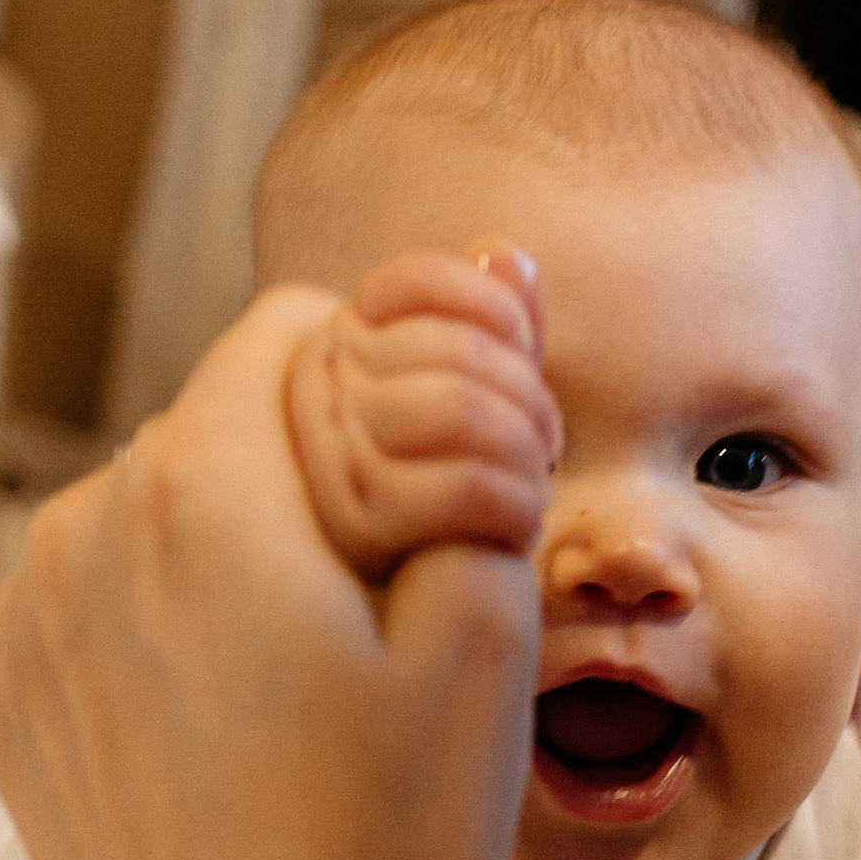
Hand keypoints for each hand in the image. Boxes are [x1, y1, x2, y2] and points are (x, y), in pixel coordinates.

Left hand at [0, 278, 555, 859]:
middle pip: (225, 416)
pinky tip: (241, 732)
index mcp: (200, 483)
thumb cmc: (391, 839)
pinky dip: (173, 629)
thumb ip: (486, 425)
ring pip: (164, 507)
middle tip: (395, 607)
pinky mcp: (11, 698)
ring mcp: (29, 618)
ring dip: (241, 546)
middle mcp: (84, 525)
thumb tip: (499, 270)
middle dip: (314, 467)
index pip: (295, 323)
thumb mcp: (487, 625)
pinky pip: (107, 599)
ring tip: (316, 685)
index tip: (435, 496)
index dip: (389, 385)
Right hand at [285, 245, 562, 585]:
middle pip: (455, 349)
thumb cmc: (445, 488)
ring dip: (524, 454)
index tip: (521, 355)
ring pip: (460, 409)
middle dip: (529, 398)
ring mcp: (329, 454)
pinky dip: (514, 507)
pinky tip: (515, 527)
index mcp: (340, 341)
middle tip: (543, 443)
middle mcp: (317, 387)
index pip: (418, 281)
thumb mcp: (473, 396)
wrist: (403, 605)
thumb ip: (491, 325)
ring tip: (530, 484)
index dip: (495, 310)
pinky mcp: (356, 523)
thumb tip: (505, 254)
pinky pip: (465, 488)